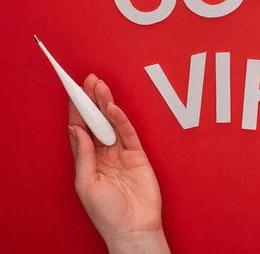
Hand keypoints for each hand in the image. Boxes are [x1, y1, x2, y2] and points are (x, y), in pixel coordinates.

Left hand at [68, 74, 169, 253]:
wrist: (133, 227)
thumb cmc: (107, 213)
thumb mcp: (86, 184)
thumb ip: (84, 155)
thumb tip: (76, 129)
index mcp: (88, 161)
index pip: (80, 129)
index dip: (76, 110)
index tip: (72, 92)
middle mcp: (103, 154)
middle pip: (96, 121)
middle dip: (91, 101)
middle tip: (88, 81)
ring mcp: (121, 153)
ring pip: (111, 123)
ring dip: (105, 104)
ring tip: (99, 86)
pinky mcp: (138, 154)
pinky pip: (128, 133)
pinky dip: (121, 119)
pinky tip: (113, 108)